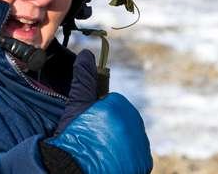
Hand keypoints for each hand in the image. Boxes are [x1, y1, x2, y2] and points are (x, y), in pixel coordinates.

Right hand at [40, 50, 151, 173]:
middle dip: (109, 129)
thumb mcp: (76, 107)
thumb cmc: (74, 139)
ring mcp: (141, 145)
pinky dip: (127, 159)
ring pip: (130, 139)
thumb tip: (87, 54)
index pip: (112, 105)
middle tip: (92, 140)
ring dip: (118, 144)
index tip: (87, 126)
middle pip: (122, 122)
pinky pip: (137, 157)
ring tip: (99, 152)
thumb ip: (84, 80)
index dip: (97, 116)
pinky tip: (110, 161)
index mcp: (120, 107)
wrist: (75, 172)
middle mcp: (135, 124)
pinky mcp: (144, 164)